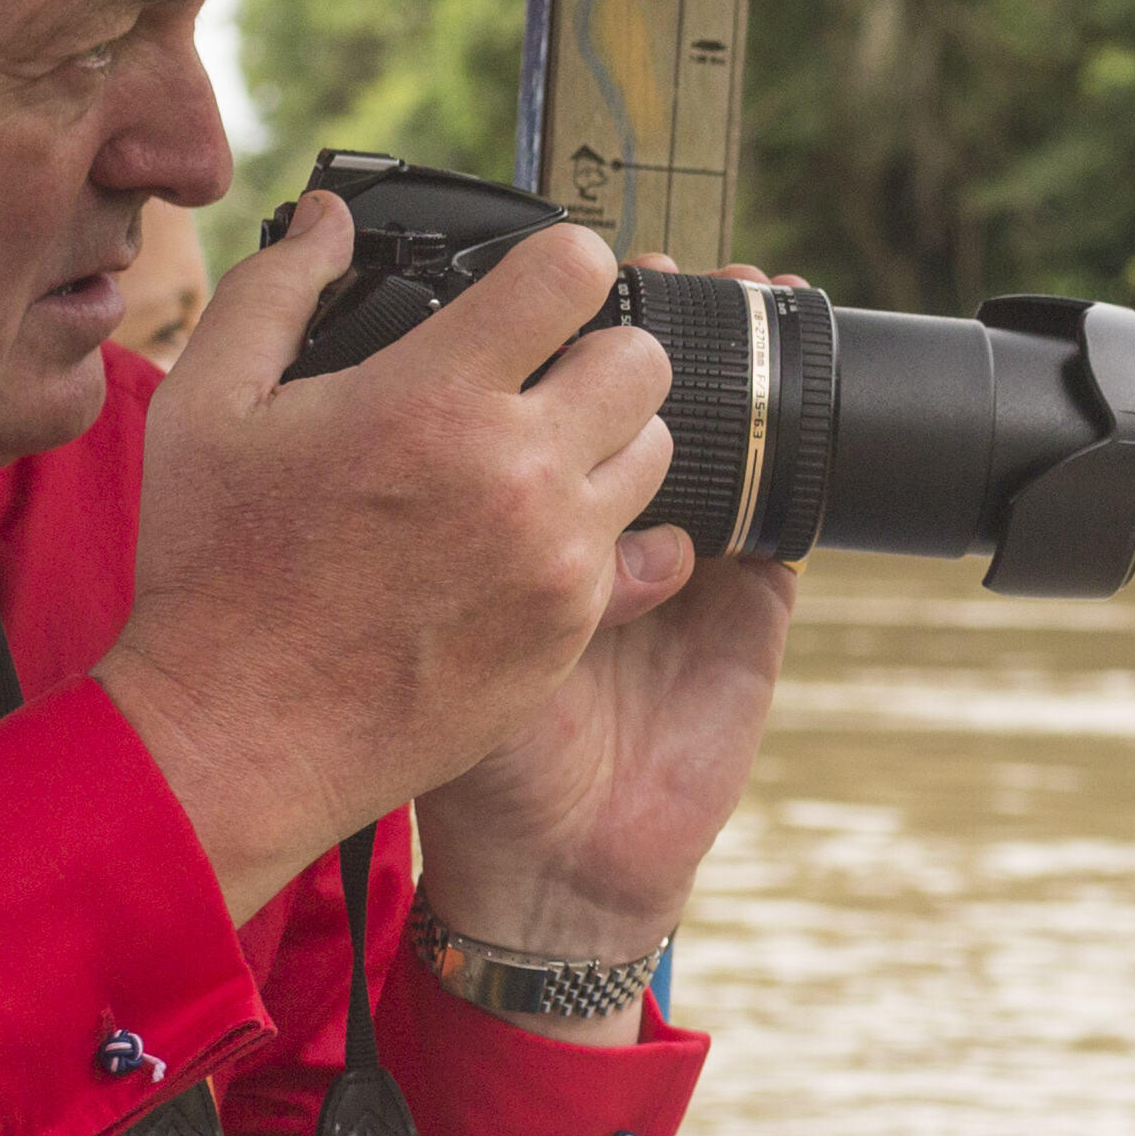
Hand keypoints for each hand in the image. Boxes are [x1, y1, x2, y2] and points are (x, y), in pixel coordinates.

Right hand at [98, 193, 678, 921]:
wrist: (239, 738)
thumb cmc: (211, 570)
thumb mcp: (207, 405)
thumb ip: (275, 290)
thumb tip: (329, 218)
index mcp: (436, 397)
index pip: (575, 273)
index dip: (562, 261)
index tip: (537, 283)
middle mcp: (518, 471)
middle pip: (644, 360)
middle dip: (601, 348)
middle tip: (545, 370)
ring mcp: (557, 557)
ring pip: (655, 453)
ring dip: (610, 438)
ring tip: (539, 453)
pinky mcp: (572, 629)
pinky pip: (638, 549)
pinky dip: (600, 529)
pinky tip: (534, 533)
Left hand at [411, 258, 800, 1029]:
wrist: (543, 869)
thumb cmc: (447, 751)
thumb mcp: (390, 618)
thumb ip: (386, 534)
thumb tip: (346, 397)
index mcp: (500, 519)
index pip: (535, 401)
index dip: (555, 327)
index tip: (568, 265)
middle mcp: (588, 529)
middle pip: (628, 401)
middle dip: (648, 331)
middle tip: (660, 270)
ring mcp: (675, 564)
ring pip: (712, 439)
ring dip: (732, 371)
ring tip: (741, 302)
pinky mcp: (745, 610)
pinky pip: (776, 515)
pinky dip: (786, 455)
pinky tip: (788, 406)